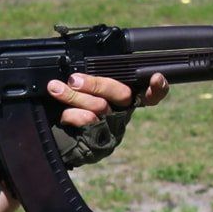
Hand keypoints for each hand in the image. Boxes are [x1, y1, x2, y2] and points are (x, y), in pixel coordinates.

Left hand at [46, 72, 167, 167]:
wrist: (57, 141)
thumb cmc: (71, 110)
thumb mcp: (81, 92)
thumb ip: (89, 81)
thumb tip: (78, 68)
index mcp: (124, 99)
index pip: (150, 94)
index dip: (157, 88)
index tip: (156, 77)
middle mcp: (122, 114)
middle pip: (121, 94)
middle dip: (96, 83)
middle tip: (74, 79)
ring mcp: (112, 129)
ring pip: (100, 107)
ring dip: (73, 96)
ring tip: (55, 88)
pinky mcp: (100, 144)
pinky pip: (88, 122)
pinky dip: (72, 115)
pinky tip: (63, 114)